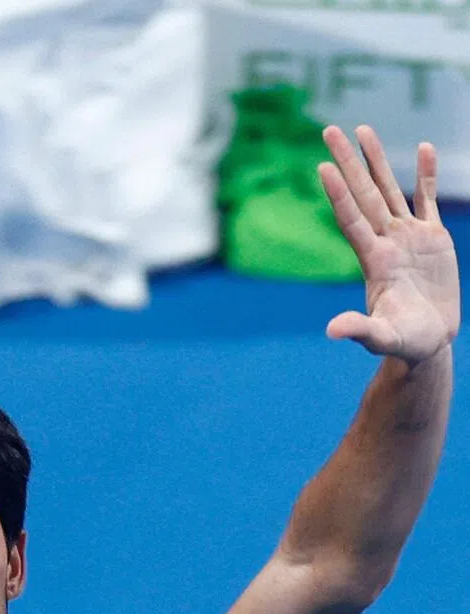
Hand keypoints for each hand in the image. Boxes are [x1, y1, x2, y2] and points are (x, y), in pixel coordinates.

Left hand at [319, 126, 459, 364]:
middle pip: (363, 193)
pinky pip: (427, 200)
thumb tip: (333, 331)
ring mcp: (408, 238)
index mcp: (374, 261)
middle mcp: (386, 242)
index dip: (338, 193)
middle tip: (328, 129)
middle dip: (347, 162)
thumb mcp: (381, 338)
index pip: (351, 219)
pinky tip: (424, 147)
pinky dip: (425, 175)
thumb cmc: (403, 343)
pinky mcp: (433, 240)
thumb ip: (359, 330)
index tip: (321, 166)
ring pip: (389, 189)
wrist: (426, 344)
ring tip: (362, 129)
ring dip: (376, 160)